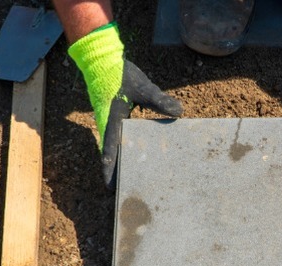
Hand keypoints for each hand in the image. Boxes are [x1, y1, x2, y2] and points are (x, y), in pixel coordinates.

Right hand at [69, 23, 182, 187]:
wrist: (102, 60)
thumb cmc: (119, 74)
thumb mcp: (143, 87)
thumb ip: (160, 101)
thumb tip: (179, 112)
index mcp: (112, 121)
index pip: (110, 150)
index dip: (110, 170)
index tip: (110, 187)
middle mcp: (107, 125)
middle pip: (111, 153)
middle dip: (117, 171)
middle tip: (125, 189)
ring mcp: (108, 121)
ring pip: (114, 146)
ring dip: (120, 160)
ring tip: (131, 176)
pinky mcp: (112, 117)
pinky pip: (117, 137)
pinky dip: (124, 147)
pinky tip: (136, 152)